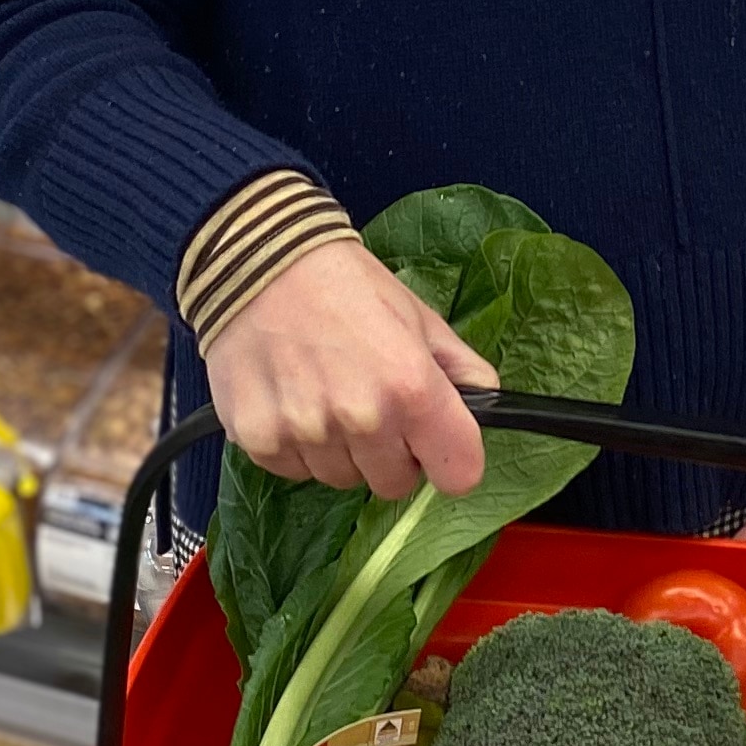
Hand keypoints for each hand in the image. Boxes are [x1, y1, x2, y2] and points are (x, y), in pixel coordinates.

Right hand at [203, 238, 494, 501]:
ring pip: (340, 478)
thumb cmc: (344, 284)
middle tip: (369, 406)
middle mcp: (361, 419)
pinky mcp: (258, 439)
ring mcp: (306, 433)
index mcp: (412, 387)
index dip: (450, 461)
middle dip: (389, 455)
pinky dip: (295, 445)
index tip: (433, 444)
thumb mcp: (418, 316)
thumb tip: (487, 402)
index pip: (458, 476)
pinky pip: (292, 470)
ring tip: (323, 394)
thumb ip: (460, 367)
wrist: (258, 261)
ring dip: (339, 450)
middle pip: (393, 484)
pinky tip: (290, 399)